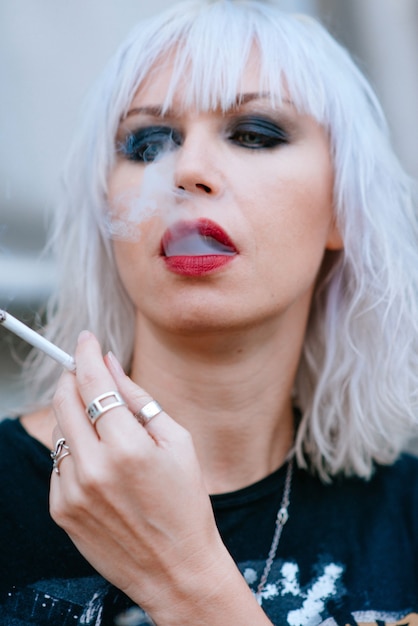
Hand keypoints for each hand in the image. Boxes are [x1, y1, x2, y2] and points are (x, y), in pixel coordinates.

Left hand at [49, 331, 242, 621]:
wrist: (176, 569)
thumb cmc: (186, 502)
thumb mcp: (178, 441)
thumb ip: (140, 399)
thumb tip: (110, 364)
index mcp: (128, 447)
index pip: (93, 383)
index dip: (86, 354)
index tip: (86, 339)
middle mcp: (93, 468)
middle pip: (64, 401)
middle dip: (73, 377)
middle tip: (86, 371)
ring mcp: (72, 491)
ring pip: (59, 431)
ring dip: (75, 417)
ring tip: (104, 429)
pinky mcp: (61, 510)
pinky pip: (58, 462)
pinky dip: (74, 451)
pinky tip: (100, 463)